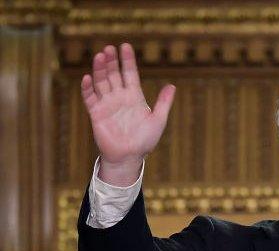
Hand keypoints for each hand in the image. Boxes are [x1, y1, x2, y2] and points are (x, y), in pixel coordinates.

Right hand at [80, 43, 174, 185]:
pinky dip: (88, 88)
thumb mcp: (158, 120)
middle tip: (109, 48)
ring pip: (101, 82)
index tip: (125, 46)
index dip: (127, 60)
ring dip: (100, 70)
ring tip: (99, 56)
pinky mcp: (96, 113)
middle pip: (114, 75)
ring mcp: (107, 104)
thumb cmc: (145, 140)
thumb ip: (164, 103)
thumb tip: (172, 86)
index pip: (130, 74)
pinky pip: (90, 98)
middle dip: (112, 61)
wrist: (130, 157)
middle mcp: (119, 97)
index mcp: (134, 97)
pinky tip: (87, 77)